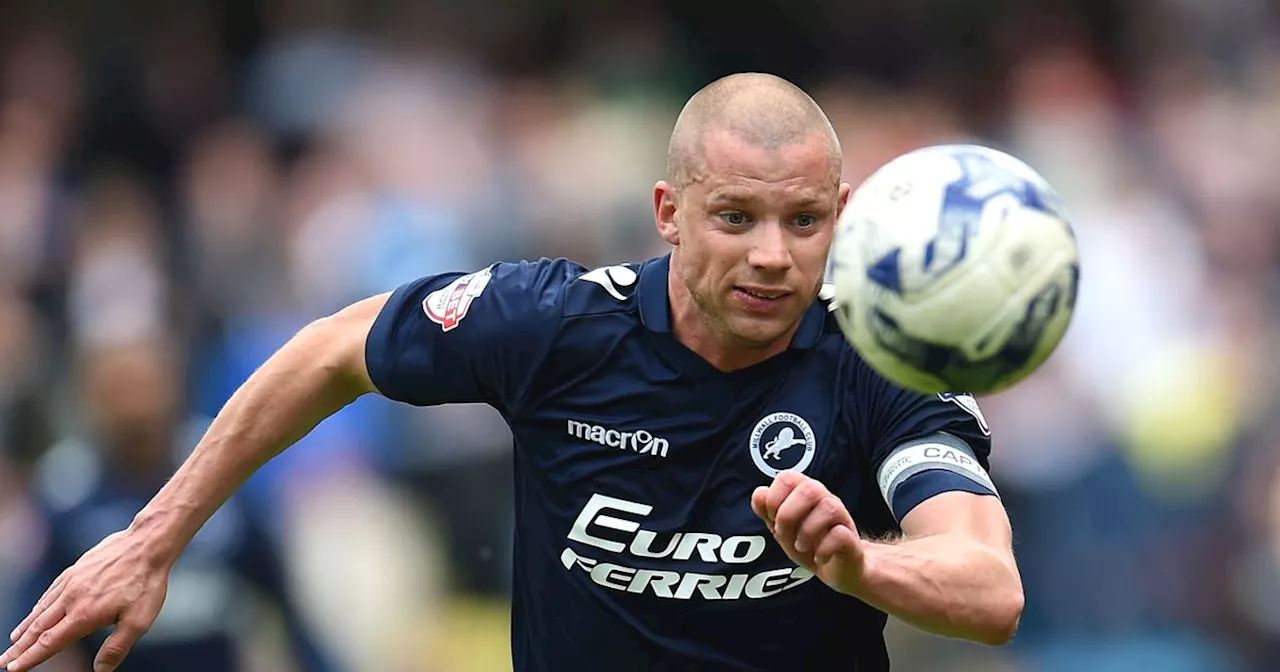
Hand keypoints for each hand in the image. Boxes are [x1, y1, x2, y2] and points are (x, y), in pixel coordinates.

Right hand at [1, 530, 170, 671]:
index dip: (31, 658)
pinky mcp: (75, 569)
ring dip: (25, 627)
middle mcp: (71, 598)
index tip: (14, 669)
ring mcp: (71, 581)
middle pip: (38, 628)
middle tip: (2, 661)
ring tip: (14, 640)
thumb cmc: (146, 582)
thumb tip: (101, 670)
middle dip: (19, 647)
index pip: (50, 642)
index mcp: (84, 615)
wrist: (147, 543)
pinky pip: (51, 592)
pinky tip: (37, 610)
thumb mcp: (139, 621)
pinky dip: (39, 605)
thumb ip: (117, 647)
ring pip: (42, 609)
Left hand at [751, 471, 866, 594]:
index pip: (788, 477)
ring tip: (801, 546)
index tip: (772, 520)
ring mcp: (841, 518)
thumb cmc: (808, 545)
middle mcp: (825, 499)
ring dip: (807, 531)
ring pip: (828, 507)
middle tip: (783, 535)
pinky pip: (841, 534)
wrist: (838, 570)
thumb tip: (759, 493)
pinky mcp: (852, 539)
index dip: (773, 499)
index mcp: (805, 493)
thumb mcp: (782, 530)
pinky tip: (818, 557)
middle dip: (788, 514)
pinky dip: (824, 549)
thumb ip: (767, 511)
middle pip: (809, 488)